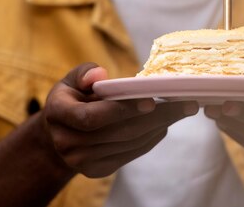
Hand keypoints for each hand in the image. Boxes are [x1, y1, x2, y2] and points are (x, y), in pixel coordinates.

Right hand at [42, 63, 198, 177]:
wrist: (59, 134)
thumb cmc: (71, 98)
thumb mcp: (71, 80)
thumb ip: (85, 73)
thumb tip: (100, 75)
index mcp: (58, 114)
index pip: (91, 117)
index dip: (122, 110)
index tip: (151, 101)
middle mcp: (68, 142)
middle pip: (119, 132)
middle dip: (157, 117)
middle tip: (186, 104)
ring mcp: (83, 161)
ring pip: (130, 143)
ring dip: (160, 126)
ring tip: (181, 111)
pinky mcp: (98, 170)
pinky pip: (131, 154)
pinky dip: (152, 138)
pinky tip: (165, 124)